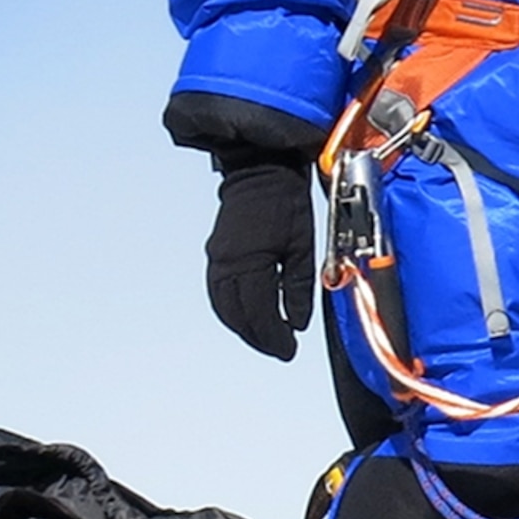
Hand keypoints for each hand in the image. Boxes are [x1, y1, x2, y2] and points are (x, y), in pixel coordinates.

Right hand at [205, 153, 318, 361]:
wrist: (260, 169)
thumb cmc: (286, 202)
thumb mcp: (303, 245)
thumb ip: (300, 287)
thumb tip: (298, 322)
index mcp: (249, 263)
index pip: (258, 314)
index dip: (273, 337)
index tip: (288, 350)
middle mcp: (225, 265)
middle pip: (237, 316)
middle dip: (257, 336)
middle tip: (279, 348)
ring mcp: (217, 260)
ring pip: (224, 307)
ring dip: (243, 326)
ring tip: (266, 337)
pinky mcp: (215, 255)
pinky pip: (218, 293)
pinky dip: (232, 310)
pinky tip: (247, 315)